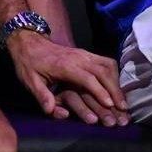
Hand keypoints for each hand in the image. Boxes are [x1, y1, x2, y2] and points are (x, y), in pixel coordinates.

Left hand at [5, 30, 127, 123]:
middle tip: (123, 108)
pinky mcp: (86, 53)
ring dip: (116, 83)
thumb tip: (51, 110)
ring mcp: (83, 53)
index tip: (110, 105)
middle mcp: (78, 57)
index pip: (87, 78)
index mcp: (65, 65)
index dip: (99, 91)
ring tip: (123, 101)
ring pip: (106, 65)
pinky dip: (114, 75)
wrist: (29, 41)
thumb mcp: (29, 80)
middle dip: (114, 90)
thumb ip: (41, 96)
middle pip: (102, 71)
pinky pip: (105, 61)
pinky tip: (117, 87)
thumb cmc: (29, 63)